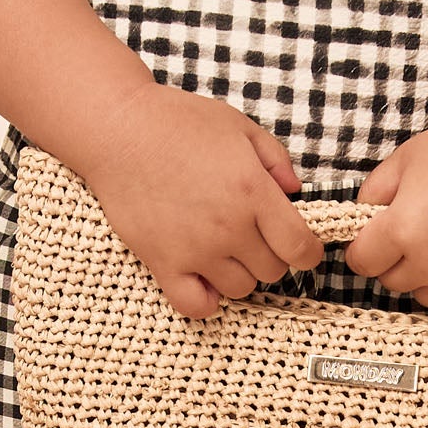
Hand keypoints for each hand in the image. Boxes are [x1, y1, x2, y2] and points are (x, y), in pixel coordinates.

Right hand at [75, 83, 324, 318]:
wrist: (119, 130)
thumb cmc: (177, 122)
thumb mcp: (238, 126)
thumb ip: (275, 158)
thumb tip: (295, 190)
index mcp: (253, 192)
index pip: (300, 247)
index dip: (308, 252)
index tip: (301, 248)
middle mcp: (229, 227)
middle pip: (272, 271)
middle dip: (271, 255)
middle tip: (253, 235)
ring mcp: (196, 250)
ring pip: (240, 289)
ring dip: (239, 274)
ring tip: (224, 250)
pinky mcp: (163, 263)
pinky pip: (195, 305)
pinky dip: (205, 300)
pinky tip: (203, 279)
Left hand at [346, 112, 427, 315]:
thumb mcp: (407, 158)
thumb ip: (374, 192)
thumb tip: (362, 217)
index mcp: (401, 230)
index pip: (361, 261)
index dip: (364, 248)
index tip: (375, 239)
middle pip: (391, 281)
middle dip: (396, 259)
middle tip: (419, 230)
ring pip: (424, 296)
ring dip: (427, 277)